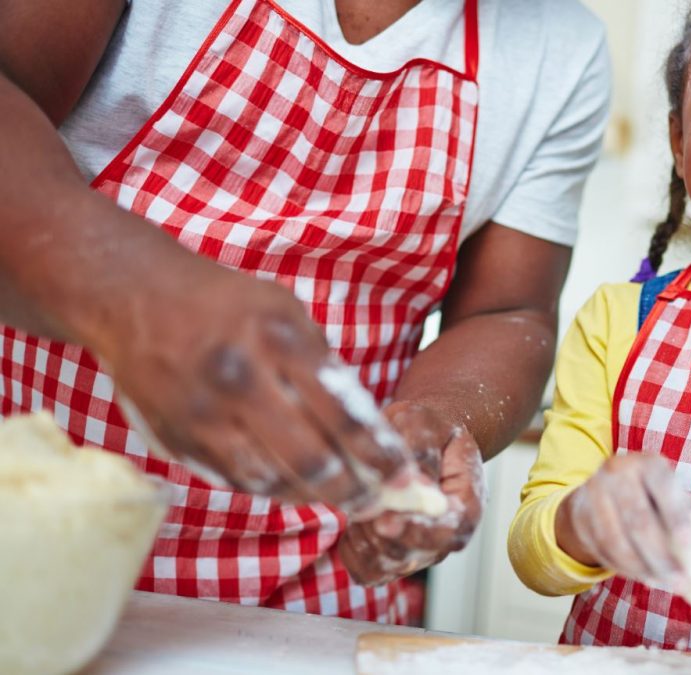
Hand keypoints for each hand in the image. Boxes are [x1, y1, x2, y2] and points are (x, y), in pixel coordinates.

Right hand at [98, 259, 409, 507]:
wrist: (136, 297)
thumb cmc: (226, 304)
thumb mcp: (287, 312)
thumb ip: (323, 365)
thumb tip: (364, 427)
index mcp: (279, 340)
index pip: (345, 415)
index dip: (381, 455)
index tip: (404, 477)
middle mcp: (241, 379)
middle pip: (312, 459)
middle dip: (353, 490)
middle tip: (375, 502)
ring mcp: (204, 414)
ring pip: (272, 480)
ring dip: (314, 496)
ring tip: (341, 498)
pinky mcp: (178, 438)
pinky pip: (236, 479)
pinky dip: (272, 489)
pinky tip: (295, 487)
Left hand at [339, 402, 483, 585]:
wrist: (423, 437)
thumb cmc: (428, 428)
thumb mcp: (425, 425)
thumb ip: (422, 452)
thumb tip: (417, 483)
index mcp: (466, 503)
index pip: (449, 532)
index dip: (418, 532)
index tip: (386, 521)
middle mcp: (446, 534)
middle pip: (415, 555)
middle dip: (381, 535)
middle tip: (361, 505)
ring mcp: (421, 548)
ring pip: (389, 567)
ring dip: (365, 543)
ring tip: (358, 507)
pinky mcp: (395, 554)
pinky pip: (369, 571)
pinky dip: (354, 553)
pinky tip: (352, 524)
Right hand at [555, 454, 690, 586]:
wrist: (600, 490)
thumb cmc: (650, 495)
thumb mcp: (669, 492)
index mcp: (648, 463)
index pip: (663, 487)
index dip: (676, 516)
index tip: (690, 544)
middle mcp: (618, 472)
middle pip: (638, 521)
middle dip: (661, 557)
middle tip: (681, 582)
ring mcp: (595, 492)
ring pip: (616, 540)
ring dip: (642, 568)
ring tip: (664, 585)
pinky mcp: (580, 515)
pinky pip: (602, 549)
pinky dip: (625, 569)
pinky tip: (644, 578)